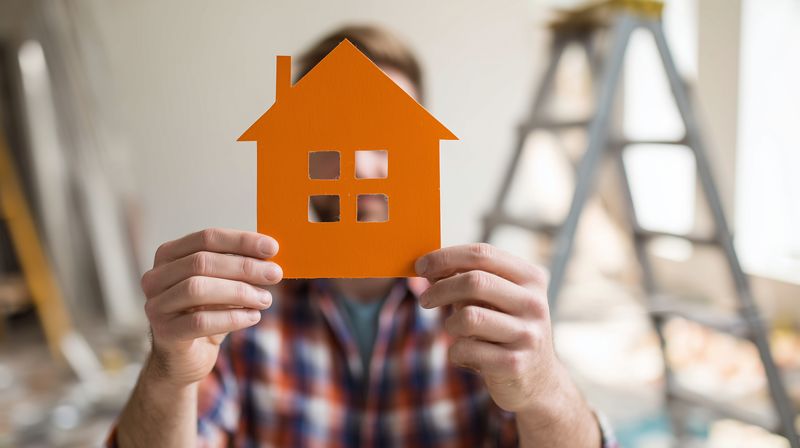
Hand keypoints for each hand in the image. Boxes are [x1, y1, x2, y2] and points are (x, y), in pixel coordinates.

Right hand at [140, 228, 281, 385]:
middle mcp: (155, 277)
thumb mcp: (222, 286)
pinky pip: (200, 321)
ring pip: (197, 289)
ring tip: (265, 299)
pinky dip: (232, 318)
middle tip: (275, 274)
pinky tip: (253, 317)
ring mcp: (156, 305)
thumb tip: (271, 255)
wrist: (185, 358)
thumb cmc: (207, 313)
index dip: (241, 241)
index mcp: (169, 256)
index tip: (272, 248)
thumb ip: (238, 268)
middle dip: (244, 266)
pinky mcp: (164, 333)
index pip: (206, 238)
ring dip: (239, 292)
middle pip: (201, 262)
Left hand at [415, 243, 565, 414]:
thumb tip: (428, 266)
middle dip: (440, 289)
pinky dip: (456, 352)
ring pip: (468, 317)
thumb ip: (468, 280)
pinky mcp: (515, 364)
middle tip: (425, 300)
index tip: (421, 265)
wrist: (538, 380)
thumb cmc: (505, 329)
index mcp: (531, 278)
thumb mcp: (495, 299)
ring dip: (450, 324)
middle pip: (474, 281)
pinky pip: (466, 350)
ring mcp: (527, 335)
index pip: (483, 254)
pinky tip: (469, 356)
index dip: (446, 257)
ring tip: (456, 331)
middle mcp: (534, 304)